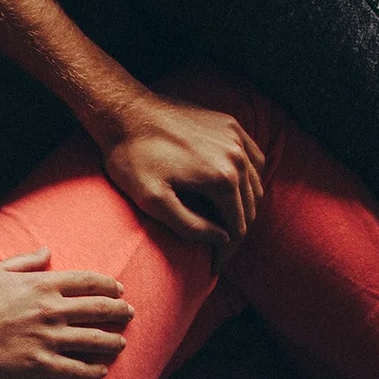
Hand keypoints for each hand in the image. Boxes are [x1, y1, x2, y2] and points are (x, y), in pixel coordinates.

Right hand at [0, 249, 132, 378]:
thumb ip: (26, 261)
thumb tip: (48, 251)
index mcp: (42, 285)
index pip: (87, 282)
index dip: (108, 286)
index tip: (119, 290)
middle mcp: (52, 311)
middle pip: (99, 310)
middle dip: (120, 312)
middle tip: (129, 314)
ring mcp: (49, 339)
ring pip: (94, 341)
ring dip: (113, 342)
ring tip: (120, 344)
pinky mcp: (41, 365)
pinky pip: (76, 369)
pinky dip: (93, 371)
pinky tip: (100, 371)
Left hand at [100, 93, 265, 249]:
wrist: (124, 111)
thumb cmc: (132, 157)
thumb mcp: (152, 200)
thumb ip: (189, 224)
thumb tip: (222, 239)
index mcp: (222, 178)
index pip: (237, 227)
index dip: (226, 253)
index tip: (213, 267)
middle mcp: (237, 156)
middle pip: (249, 208)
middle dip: (235, 233)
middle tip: (218, 251)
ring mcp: (236, 137)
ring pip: (254, 185)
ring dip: (243, 208)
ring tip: (224, 225)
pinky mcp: (229, 125)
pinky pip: (253, 159)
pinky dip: (248, 179)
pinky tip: (234, 190)